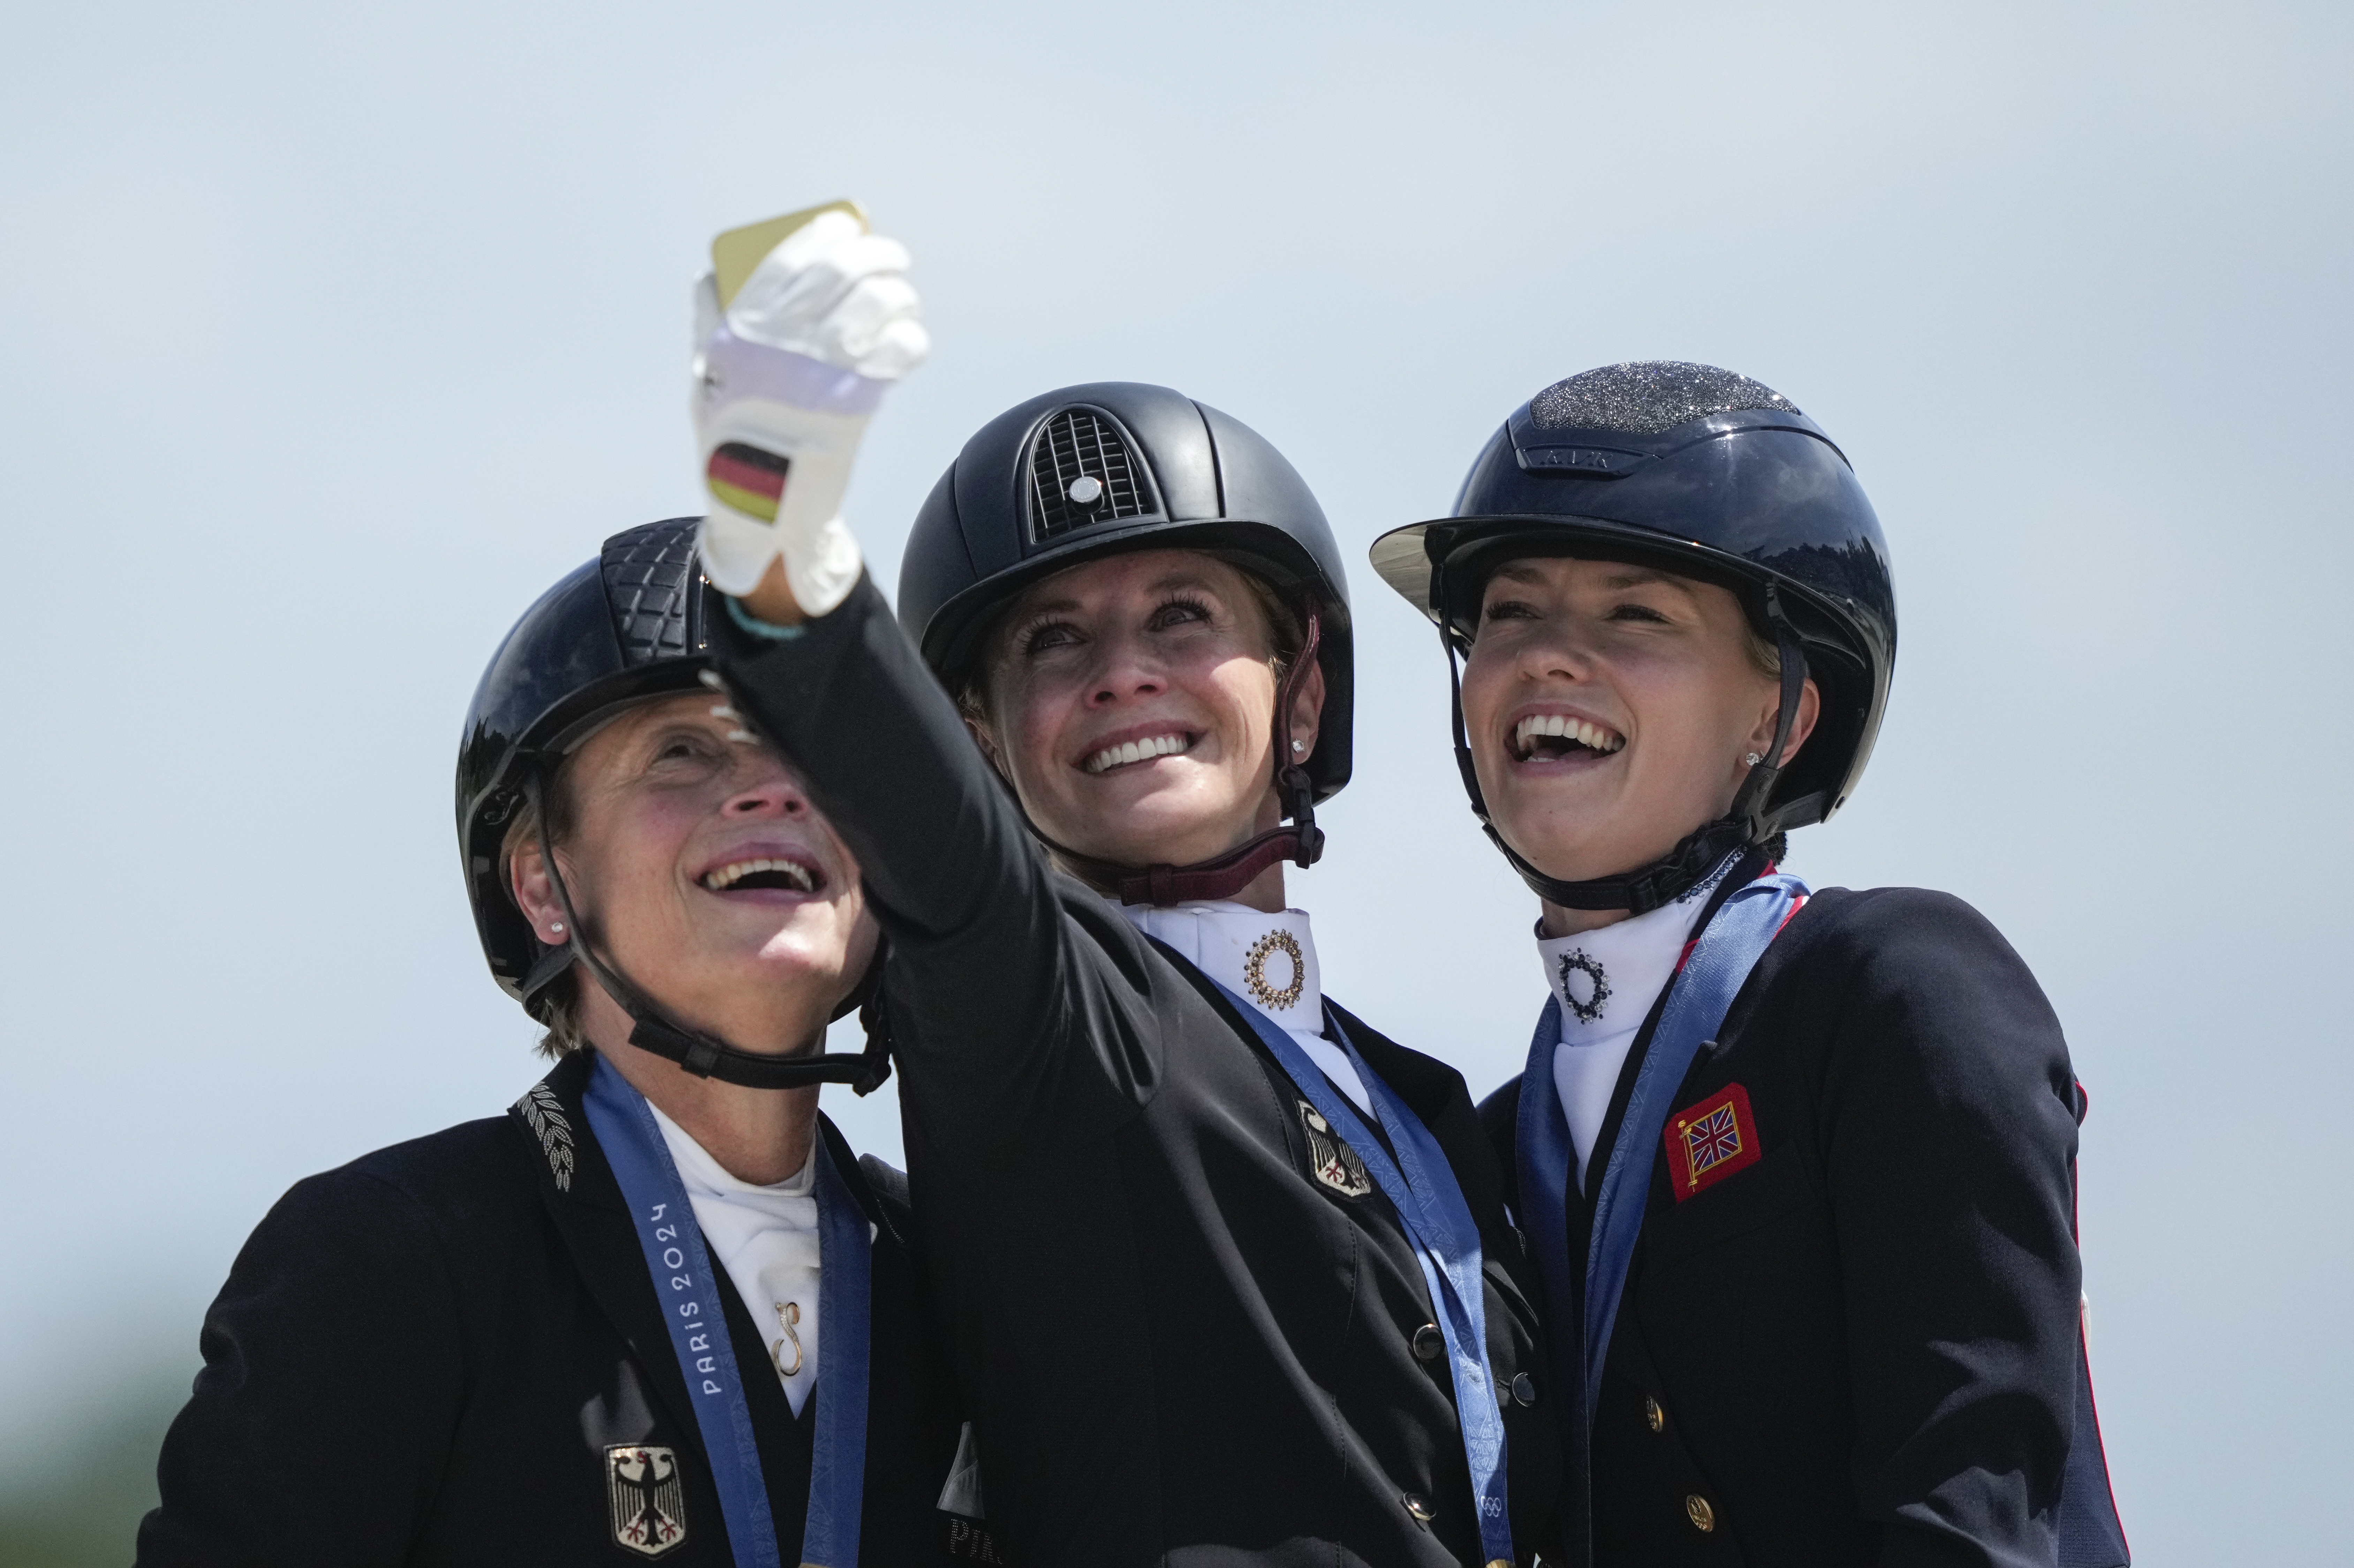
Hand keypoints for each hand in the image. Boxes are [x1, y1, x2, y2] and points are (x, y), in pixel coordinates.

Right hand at [691, 209, 929, 611]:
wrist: (759, 501)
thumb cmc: (731, 434)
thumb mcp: (704, 375)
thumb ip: (709, 322)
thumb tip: (710, 276)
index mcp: (743, 329)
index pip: (789, 257)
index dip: (824, 233)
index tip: (844, 226)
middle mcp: (785, 342)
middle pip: (843, 271)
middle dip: (875, 254)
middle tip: (891, 257)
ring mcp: (824, 370)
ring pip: (878, 303)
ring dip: (898, 294)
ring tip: (901, 300)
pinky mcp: (860, 400)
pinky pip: (901, 349)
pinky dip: (911, 337)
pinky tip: (906, 340)